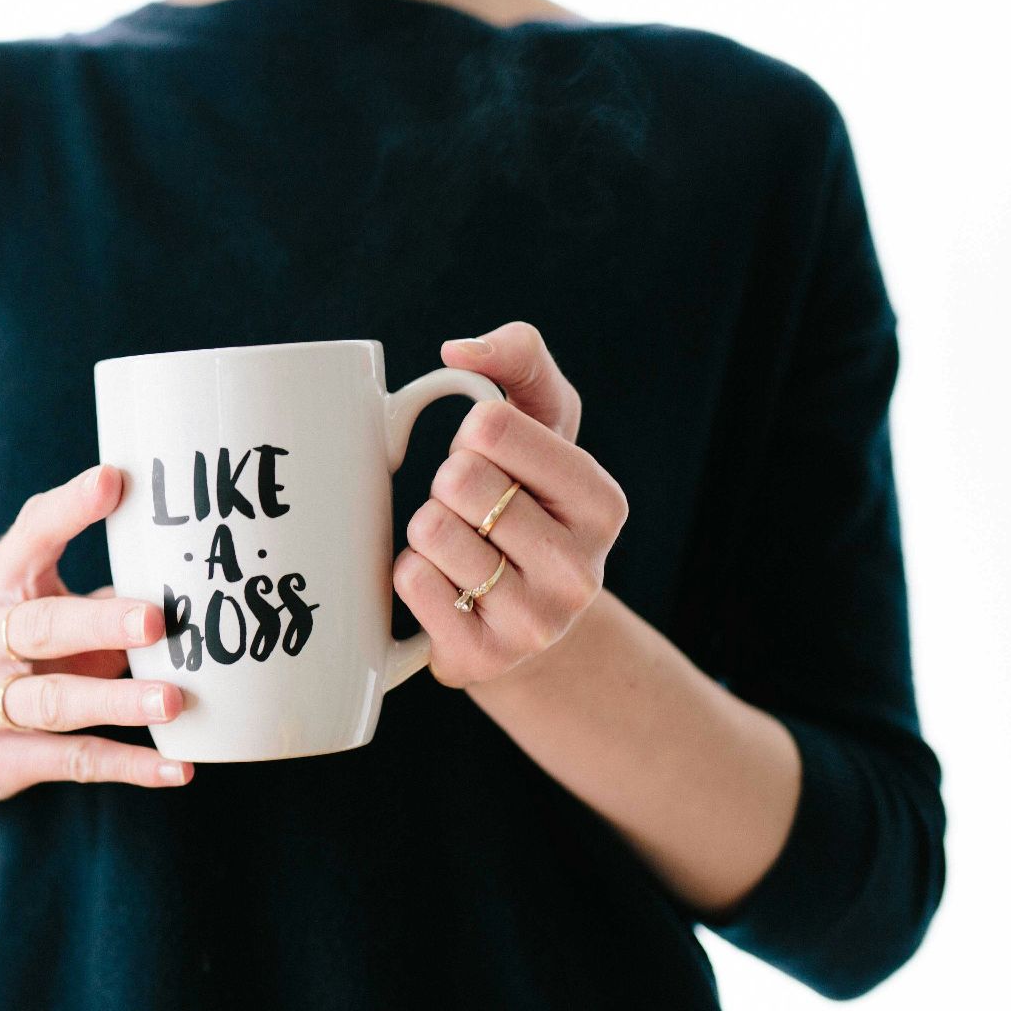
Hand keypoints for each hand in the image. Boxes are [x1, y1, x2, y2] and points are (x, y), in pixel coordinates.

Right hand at [0, 464, 193, 800]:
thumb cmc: (21, 653)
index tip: (114, 481)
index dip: (68, 510)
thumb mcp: (44, 606)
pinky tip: (179, 768)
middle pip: (38, 627)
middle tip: (156, 620)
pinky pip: (72, 762)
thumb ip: (101, 589)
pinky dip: (129, 766)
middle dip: (99, 623)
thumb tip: (194, 567)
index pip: (28, 537)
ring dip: (117, 701)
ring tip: (173, 701)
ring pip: (54, 703)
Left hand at [393, 322, 628, 686]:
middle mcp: (581, 569)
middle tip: (471, 511)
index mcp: (602, 502)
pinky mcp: (483, 658)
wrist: (522, 620)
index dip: (471, 435)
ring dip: (427, 531)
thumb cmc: (526, 500)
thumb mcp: (541, 423)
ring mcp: (535, 622)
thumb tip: (458, 351)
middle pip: (457, 480)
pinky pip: (410, 581)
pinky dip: (409, 573)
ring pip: (430, 531)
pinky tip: (444, 587)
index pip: (490, 427)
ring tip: (460, 549)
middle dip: (447, 484)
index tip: (490, 459)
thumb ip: (519, 359)